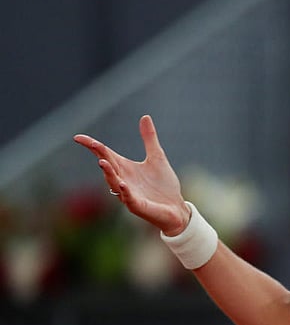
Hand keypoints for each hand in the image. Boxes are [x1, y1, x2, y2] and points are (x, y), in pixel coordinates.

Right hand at [73, 115, 190, 235]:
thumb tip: (145, 116)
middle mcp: (122, 180)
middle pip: (108, 166)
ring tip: (103, 162)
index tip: (78, 138)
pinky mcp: (138, 206)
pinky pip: (128, 198)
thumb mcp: (157, 158)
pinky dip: (124, 191)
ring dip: (108, 173)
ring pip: (113, 183)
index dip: (91, 146)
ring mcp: (128, 194)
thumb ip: (149, 139)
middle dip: (101, 156)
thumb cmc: (164, 186)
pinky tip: (122, 184)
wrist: (177, 208)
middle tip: (95, 145)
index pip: (104, 154)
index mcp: (125, 168)